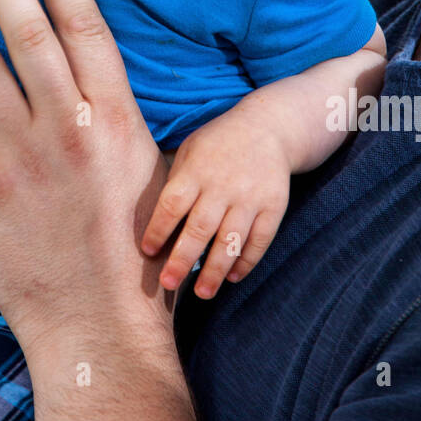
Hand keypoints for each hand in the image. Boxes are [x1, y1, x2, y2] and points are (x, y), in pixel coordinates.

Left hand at [140, 115, 291, 297]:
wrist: (268, 127)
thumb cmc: (218, 144)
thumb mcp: (190, 150)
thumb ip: (175, 183)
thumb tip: (154, 223)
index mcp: (196, 170)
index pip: (172, 205)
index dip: (157, 231)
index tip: (147, 252)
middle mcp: (223, 185)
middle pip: (200, 229)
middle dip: (182, 260)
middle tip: (167, 284)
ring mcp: (250, 197)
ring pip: (230, 240)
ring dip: (215, 270)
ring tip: (202, 293)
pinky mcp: (273, 207)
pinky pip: (259, 240)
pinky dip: (246, 262)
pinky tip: (232, 278)